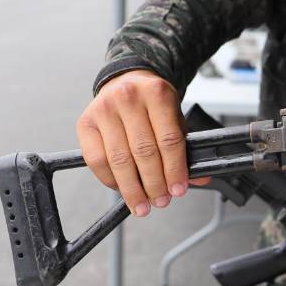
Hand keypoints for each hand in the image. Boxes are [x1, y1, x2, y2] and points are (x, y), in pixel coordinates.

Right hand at [76, 70, 207, 216]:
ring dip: (132, 188)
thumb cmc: (152, 103)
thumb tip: (200, 178)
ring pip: (119, 159)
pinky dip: (110, 180)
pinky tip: (122, 189)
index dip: (175, 169)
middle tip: (161, 201)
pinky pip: (96, 160)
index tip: (178, 190)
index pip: (169, 139)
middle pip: (144, 152)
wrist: (126, 81)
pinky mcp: (85, 122)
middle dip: (154, 183)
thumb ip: (186, 146)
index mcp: (157, 93)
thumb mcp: (175, 116)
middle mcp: (128, 97)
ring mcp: (104, 109)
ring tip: (142, 204)